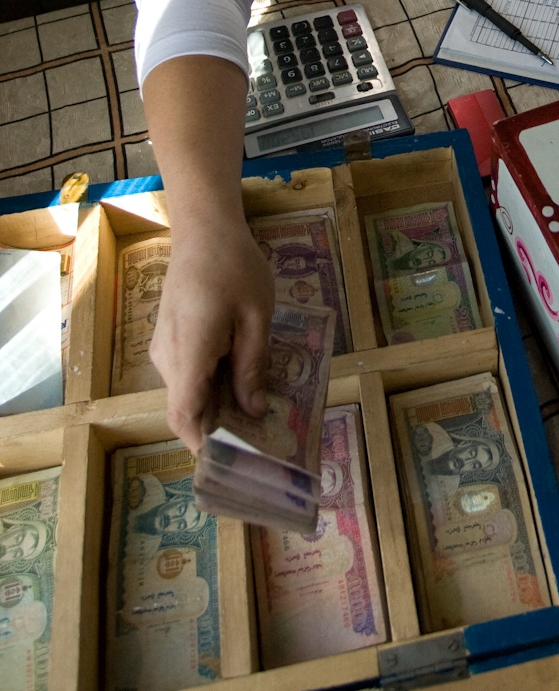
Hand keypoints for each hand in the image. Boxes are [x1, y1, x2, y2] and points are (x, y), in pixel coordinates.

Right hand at [150, 217, 273, 451]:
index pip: (184, 415)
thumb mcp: (256, 317)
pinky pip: (187, 372)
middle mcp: (168, 356)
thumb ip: (252, 366)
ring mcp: (164, 347)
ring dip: (218, 402)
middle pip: (188, 408)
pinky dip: (210, 382)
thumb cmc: (235, 267)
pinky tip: (242, 375)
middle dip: (220, 427)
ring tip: (260, 406)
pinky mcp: (169, 337)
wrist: (204, 228)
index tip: (234, 462)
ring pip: (188, 391)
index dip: (204, 445)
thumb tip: (253, 411)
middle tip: (262, 438)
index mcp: (190, 352)